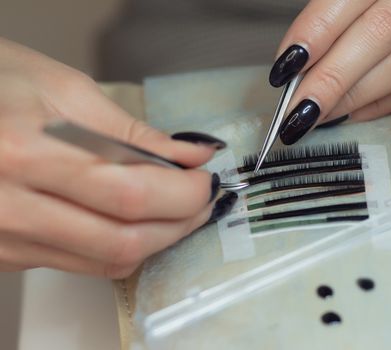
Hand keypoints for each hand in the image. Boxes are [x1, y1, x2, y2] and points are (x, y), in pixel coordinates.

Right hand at [0, 38, 232, 277]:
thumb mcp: (65, 90)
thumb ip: (133, 132)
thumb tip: (190, 155)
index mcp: (23, 153)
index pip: (130, 193)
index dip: (183, 193)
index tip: (206, 178)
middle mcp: (8, 207)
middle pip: (124, 239)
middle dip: (181, 222)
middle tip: (202, 196)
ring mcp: (6, 238)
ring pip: (108, 261)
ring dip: (159, 238)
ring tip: (179, 208)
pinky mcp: (8, 253)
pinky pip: (85, 264)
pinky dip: (125, 245)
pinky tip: (139, 221)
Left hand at [270, 0, 390, 143]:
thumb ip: (340, 16)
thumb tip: (299, 64)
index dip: (314, 32)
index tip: (283, 68)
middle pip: (378, 32)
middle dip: (331, 77)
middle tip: (295, 111)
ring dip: (357, 96)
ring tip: (318, 117)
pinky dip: (388, 102)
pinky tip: (356, 114)